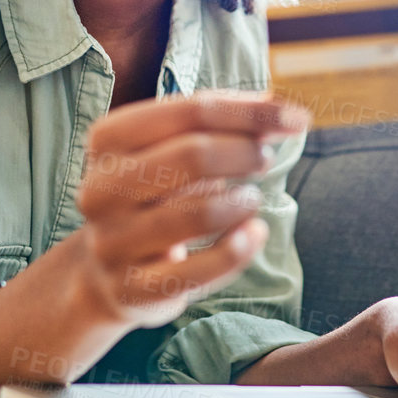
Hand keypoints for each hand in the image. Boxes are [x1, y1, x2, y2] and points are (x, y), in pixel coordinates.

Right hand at [68, 89, 309, 329]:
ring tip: (252, 198)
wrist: (105, 272)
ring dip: (241, 202)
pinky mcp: (132, 288)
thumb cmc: (153, 195)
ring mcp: (112, 241)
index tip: (296, 118)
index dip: (251, 112)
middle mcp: (101, 189)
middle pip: (192, 155)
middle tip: (266, 158)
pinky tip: (255, 233)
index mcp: (108, 141)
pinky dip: (239, 249)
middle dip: (245, 151)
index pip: (190, 111)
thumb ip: (223, 126)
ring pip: (198, 214)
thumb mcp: (173, 151)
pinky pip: (199, 269)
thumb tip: (281, 109)